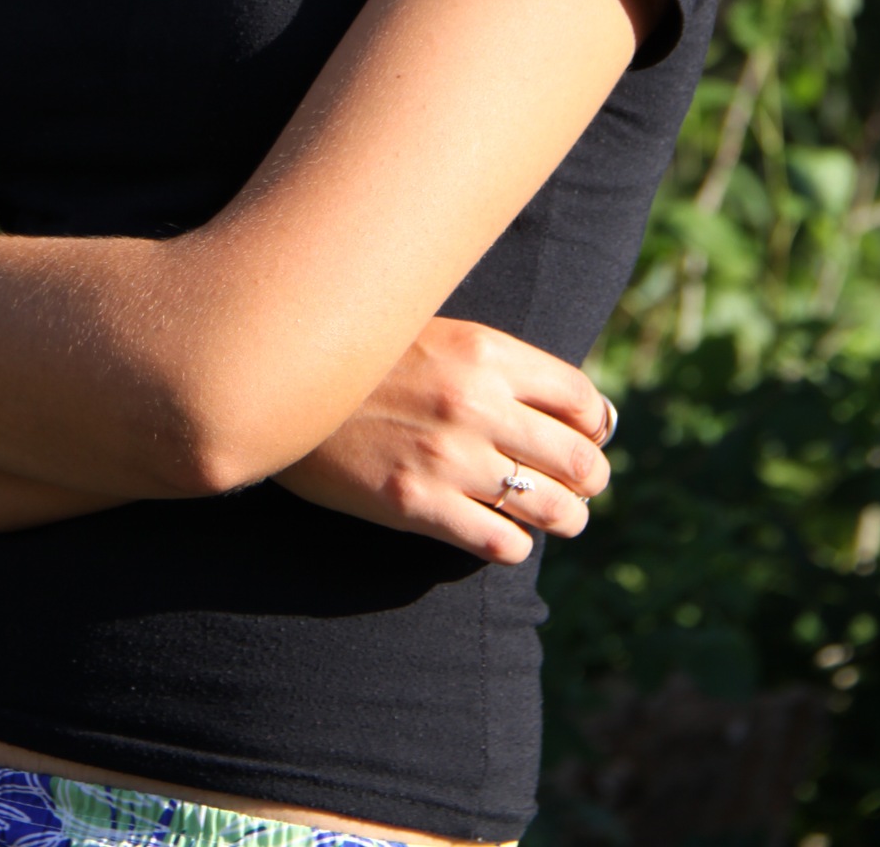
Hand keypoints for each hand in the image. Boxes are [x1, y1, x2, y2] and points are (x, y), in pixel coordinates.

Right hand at [276, 317, 613, 563]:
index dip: (597, 426)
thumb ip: (500, 366)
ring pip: (551, 508)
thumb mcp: (439, 335)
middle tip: (581, 488)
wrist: (282, 383)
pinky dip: (512, 544)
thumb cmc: (370, 360)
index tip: (591, 438)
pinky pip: (501, 542)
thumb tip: (576, 408)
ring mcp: (447, 457)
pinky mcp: (415, 503)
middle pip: (580, 459)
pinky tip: (499, 534)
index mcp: (486, 352)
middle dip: (590, 480)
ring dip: (564, 518)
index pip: (582, 398)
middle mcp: (475, 403)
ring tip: (557, 518)